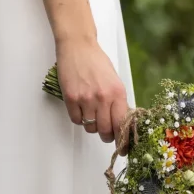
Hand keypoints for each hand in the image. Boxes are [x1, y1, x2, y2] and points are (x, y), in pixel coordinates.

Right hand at [55, 36, 131, 155]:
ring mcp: (86, 98)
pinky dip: (78, 118)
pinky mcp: (71, 97)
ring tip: (91, 112)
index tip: (122, 148)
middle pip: (105, 131)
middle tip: (105, 134)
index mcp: (118, 93)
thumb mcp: (114, 80)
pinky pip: (76, 120)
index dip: (122, 140)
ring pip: (90, 127)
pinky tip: (80, 107)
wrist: (78, 45)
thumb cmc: (96, 61)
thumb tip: (121, 123)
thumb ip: (118, 101)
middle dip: (106, 136)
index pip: (122, 125)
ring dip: (91, 125)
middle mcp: (103, 97)